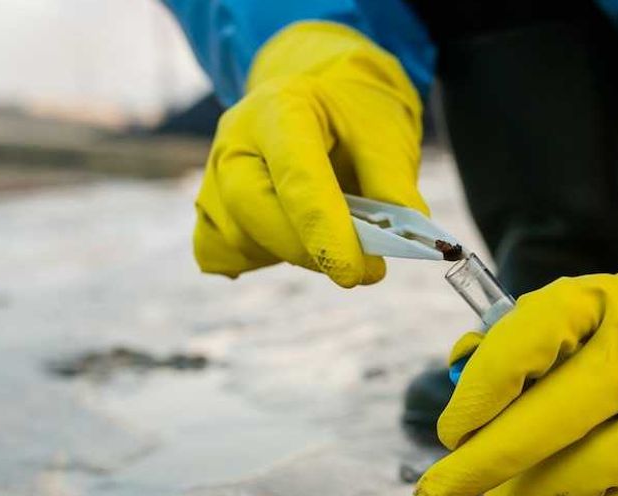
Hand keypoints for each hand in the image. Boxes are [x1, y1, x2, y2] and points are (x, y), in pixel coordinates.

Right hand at [193, 21, 426, 287]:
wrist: (322, 100)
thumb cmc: (353, 116)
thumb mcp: (385, 134)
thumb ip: (394, 185)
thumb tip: (408, 240)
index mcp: (280, 108)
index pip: (297, 178)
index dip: (325, 232)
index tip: (355, 273)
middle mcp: (235, 141)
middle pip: (255, 211)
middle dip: (310, 252)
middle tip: (364, 270)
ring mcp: (214, 177)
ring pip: (242, 240)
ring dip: (295, 255)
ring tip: (336, 238)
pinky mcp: (210, 211)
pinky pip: (224, 254)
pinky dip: (264, 258)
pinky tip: (296, 243)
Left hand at [416, 166, 617, 495]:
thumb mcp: (598, 307)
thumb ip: (525, 333)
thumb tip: (455, 367)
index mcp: (612, 302)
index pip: (518, 346)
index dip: (471, 397)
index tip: (450, 430)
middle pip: (535, 426)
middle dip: (473, 467)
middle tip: (440, 488)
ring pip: (571, 479)